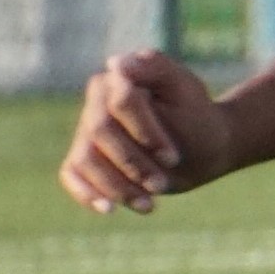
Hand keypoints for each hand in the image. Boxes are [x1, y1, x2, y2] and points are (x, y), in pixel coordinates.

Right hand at [62, 49, 238, 213]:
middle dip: (133, 163)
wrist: (203, 145)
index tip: (172, 157)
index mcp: (118, 80)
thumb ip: (156, 67)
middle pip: (100, 133)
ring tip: (149, 206)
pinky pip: (71, 174)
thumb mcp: (186, 89)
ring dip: (116, 186)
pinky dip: (86, 193)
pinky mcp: (88, 156)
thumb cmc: (196, 115)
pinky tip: (109, 209)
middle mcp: (96, 103)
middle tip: (162, 185)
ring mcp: (88, 131)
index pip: (121, 103)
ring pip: (85, 159)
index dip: (145, 133)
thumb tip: (116, 63)